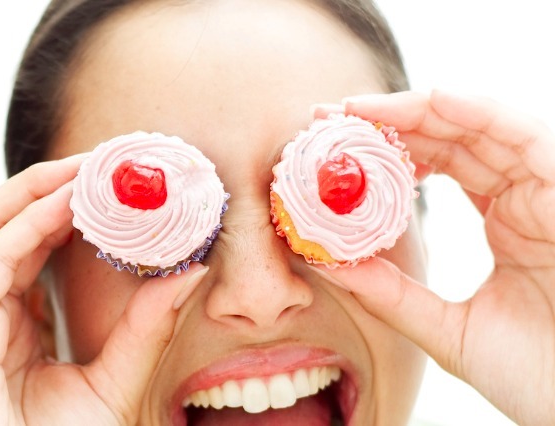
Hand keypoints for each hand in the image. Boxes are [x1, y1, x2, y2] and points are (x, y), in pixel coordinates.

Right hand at [0, 155, 208, 423]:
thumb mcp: (120, 379)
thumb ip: (147, 326)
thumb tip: (190, 269)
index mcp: (4, 325)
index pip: (27, 243)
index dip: (66, 203)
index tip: (120, 178)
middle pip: (0, 222)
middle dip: (49, 181)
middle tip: (110, 157)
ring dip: (39, 186)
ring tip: (95, 165)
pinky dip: (31, 219)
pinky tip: (75, 201)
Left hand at [311, 90, 554, 423]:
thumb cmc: (538, 376)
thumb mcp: (447, 331)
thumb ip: (391, 296)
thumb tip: (323, 262)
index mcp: (507, 224)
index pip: (440, 166)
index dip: (386, 149)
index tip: (328, 146)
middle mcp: (528, 199)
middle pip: (455, 138)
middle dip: (389, 120)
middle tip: (327, 116)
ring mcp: (550, 192)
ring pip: (484, 127)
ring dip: (419, 109)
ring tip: (358, 107)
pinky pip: (526, 135)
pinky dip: (479, 112)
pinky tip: (432, 101)